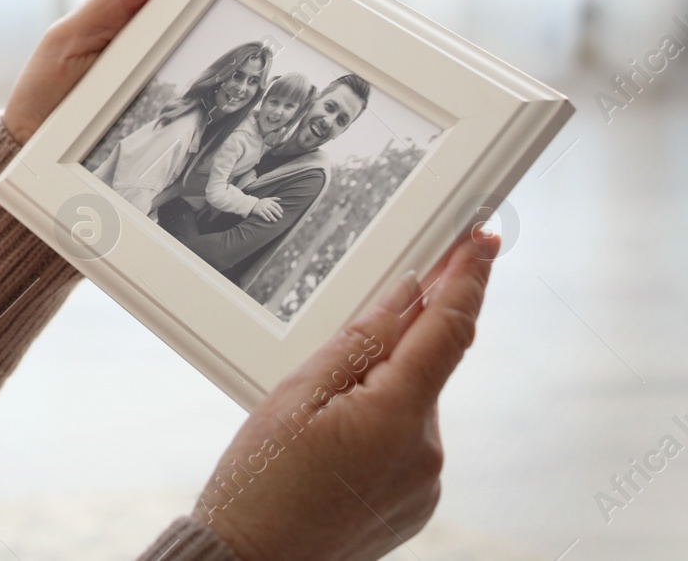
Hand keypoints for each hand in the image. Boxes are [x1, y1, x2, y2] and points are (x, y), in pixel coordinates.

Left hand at [1, 0, 324, 144]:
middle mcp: (165, 35)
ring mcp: (178, 72)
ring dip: (281, 12)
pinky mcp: (185, 113)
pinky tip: (296, 63)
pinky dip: (266, 74)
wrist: (34, 160)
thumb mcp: (69, 43)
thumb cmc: (44, 97)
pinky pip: (231, 89)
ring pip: (236, 36)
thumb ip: (112, 2)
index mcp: (140, 10)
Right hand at [194, 231, 498, 560]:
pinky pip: (404, 440)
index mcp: (398, 416)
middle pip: (424, 367)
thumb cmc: (260, 484)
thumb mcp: (296, 395)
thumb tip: (405, 296)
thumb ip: (359, 341)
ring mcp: (425, 482)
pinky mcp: (416, 502)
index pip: (448, 329)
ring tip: (310, 421)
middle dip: (391, 345)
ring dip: (376, 390)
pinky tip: (328, 444)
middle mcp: (427, 452)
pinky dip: (376, 424)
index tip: (482, 240)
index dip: (467, 278)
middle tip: (338, 348)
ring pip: (410, 404)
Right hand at [250, 196, 284, 222]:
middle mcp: (265, 204)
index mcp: (268, 201)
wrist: (251, 204)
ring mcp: (261, 208)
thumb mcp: (267, 199)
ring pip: (268, 213)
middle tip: (280, 217)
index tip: (282, 212)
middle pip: (273, 209)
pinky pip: (263, 215)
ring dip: (272, 217)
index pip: (276, 205)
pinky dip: (266, 218)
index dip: (279, 208)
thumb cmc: (261, 202)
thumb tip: (280, 199)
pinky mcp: (258, 211)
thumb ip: (273, 198)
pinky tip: (269, 220)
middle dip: (277, 213)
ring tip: (275, 220)